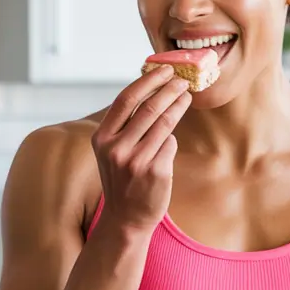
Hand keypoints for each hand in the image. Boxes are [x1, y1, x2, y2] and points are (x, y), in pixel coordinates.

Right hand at [91, 65, 192, 234]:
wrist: (125, 219)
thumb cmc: (122, 180)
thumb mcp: (111, 152)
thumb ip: (124, 127)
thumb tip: (150, 92)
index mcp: (102, 138)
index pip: (126, 100)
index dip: (148, 81)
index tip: (164, 70)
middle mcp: (116, 148)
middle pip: (149, 108)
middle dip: (169, 89)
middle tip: (182, 80)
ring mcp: (137, 161)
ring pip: (165, 124)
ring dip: (179, 105)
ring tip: (186, 96)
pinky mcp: (156, 172)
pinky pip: (170, 145)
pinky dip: (172, 141)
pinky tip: (171, 140)